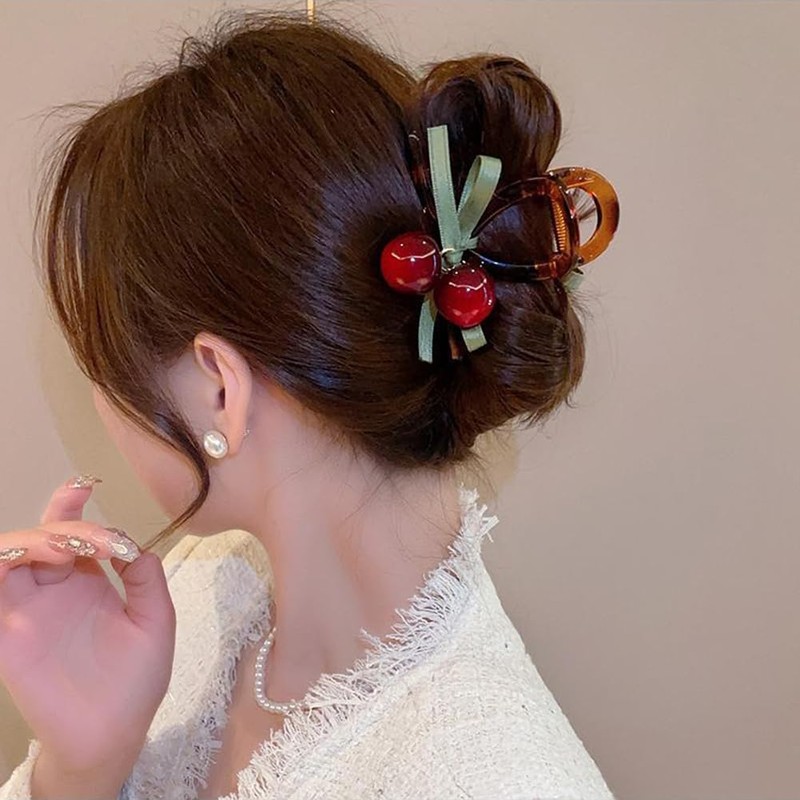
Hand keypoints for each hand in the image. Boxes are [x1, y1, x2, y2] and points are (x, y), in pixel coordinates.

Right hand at [0, 478, 175, 776]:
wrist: (114, 734)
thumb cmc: (136, 681)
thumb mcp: (155, 621)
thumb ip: (145, 579)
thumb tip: (134, 543)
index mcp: (89, 582)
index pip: (75, 533)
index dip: (74, 506)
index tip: (87, 485)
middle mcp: (56, 589)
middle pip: (44, 536)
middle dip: (67, 525)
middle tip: (93, 542)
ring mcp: (29, 609)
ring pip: (12, 555)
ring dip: (36, 541)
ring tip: (67, 550)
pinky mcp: (8, 632)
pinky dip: (1, 564)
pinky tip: (25, 558)